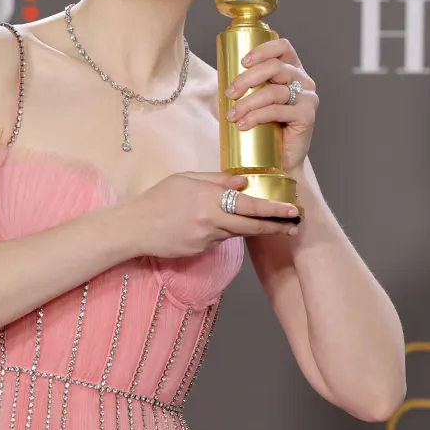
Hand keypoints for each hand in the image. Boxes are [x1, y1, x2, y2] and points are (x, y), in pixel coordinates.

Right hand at [119, 172, 300, 259]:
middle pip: (252, 226)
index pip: (249, 205)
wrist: (134, 228)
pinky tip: (223, 225)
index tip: (292, 210)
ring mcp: (206, 239)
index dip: (274, 209)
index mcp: (208, 198)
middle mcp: (211, 221)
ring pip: (237, 232)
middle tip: (295, 225)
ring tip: (271, 224)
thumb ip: (216, 180)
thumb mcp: (186, 179)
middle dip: (276, 226)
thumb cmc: (158, 198)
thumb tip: (244, 182)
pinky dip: (226, 231)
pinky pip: (220, 240)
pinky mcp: (200, 251)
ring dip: (253, 228)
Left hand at [224, 38, 318, 171]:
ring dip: (248, 102)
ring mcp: (308, 98)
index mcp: (292, 70)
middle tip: (230, 93)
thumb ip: (239, 89)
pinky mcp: (307, 116)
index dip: (263, 50)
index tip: (242, 62)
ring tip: (232, 115)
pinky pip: (278, 110)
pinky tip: (243, 125)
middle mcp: (304, 81)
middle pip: (275, 67)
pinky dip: (257, 116)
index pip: (283, 47)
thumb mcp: (249, 102)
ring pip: (274, 91)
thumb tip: (215, 82)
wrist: (279, 161)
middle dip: (247, 78)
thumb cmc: (264, 129)